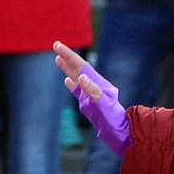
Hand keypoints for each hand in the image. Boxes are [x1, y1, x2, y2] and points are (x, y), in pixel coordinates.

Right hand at [54, 42, 132, 156]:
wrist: (117, 129)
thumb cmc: (111, 116)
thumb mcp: (102, 102)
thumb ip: (92, 89)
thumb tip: (81, 77)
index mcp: (95, 81)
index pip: (80, 64)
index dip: (68, 55)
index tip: (57, 44)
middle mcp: (92, 85)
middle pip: (77, 67)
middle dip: (67, 56)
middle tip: (56, 44)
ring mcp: (89, 93)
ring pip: (75, 76)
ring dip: (67, 67)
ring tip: (57, 58)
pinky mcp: (87, 102)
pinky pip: (77, 90)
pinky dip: (71, 84)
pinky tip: (66, 81)